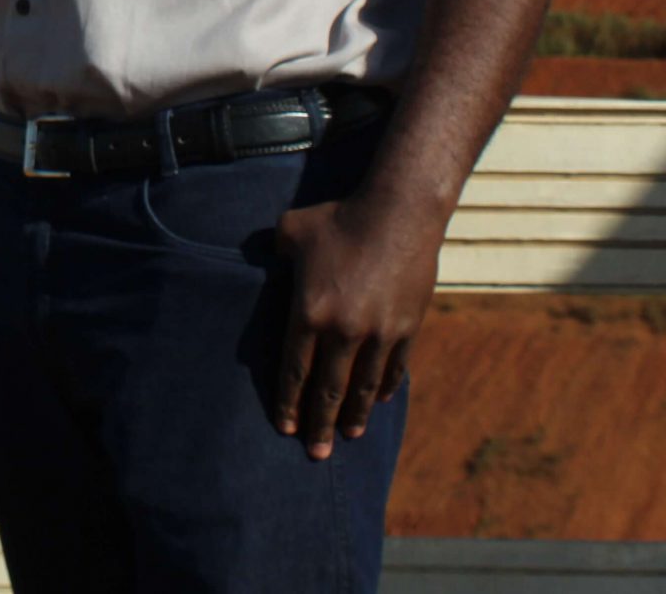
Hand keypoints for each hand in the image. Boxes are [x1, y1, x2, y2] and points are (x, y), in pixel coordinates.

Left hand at [269, 191, 443, 458]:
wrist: (399, 212)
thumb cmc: (339, 218)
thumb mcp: (291, 230)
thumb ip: (271, 250)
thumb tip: (256, 255)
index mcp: (309, 312)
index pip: (294, 370)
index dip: (288, 403)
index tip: (284, 429)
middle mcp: (343, 330)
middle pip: (328, 390)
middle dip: (319, 425)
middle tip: (315, 453)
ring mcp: (379, 332)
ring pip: (364, 387)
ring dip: (356, 415)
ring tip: (349, 436)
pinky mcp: (408, 327)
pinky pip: (395, 368)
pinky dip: (386, 388)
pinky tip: (379, 400)